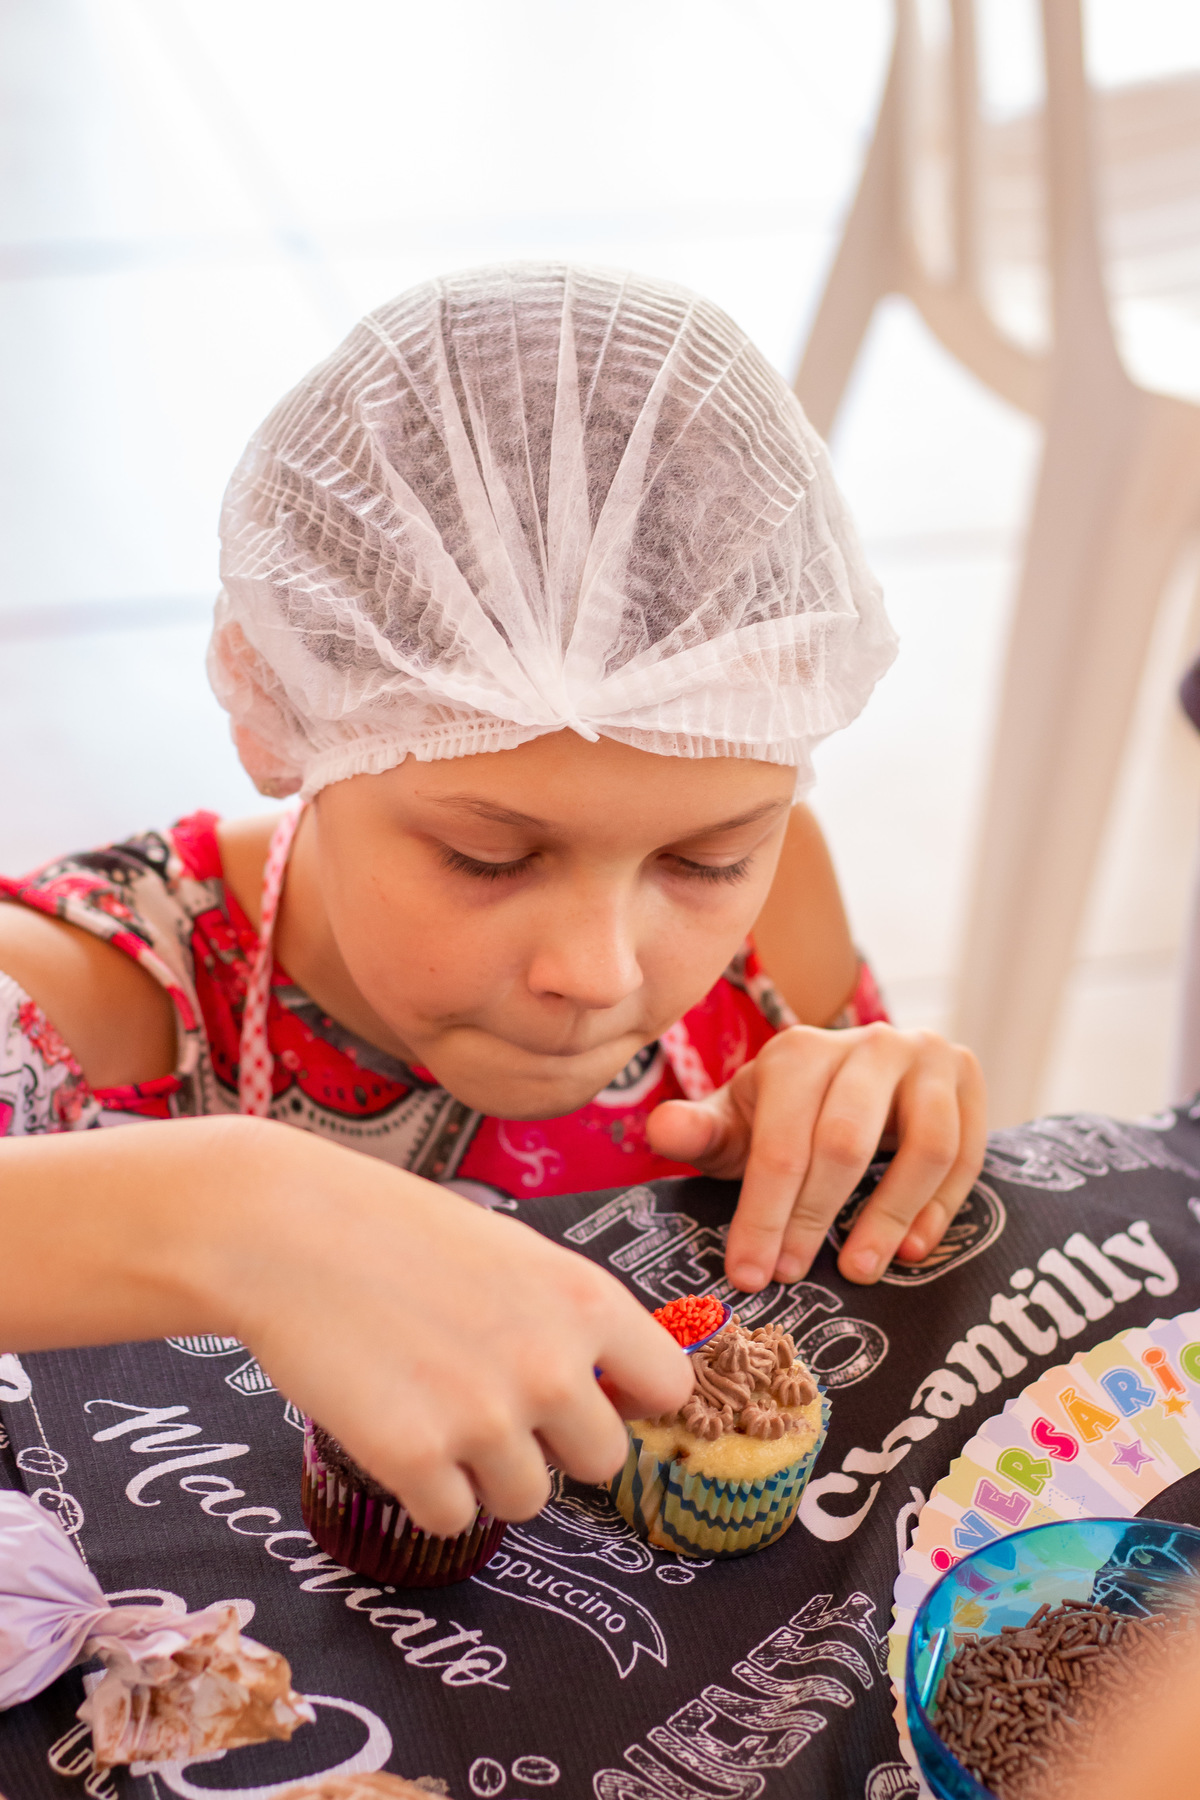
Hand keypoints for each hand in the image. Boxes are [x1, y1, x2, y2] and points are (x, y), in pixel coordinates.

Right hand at [222, 1121, 692, 1534]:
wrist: (288, 1230)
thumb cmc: (397, 1230)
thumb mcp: (513, 1251)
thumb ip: (568, 1318)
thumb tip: (608, 1390)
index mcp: (586, 1300)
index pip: (671, 1387)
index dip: (634, 1400)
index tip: (599, 1397)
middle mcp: (552, 1365)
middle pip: (603, 1461)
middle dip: (556, 1444)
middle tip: (497, 1405)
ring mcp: (485, 1418)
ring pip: (529, 1499)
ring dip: (490, 1473)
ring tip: (438, 1410)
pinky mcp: (415, 1459)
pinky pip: (453, 1518)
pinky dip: (426, 1490)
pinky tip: (396, 1428)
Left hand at [646, 1023, 984, 1289]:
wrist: (859, 1080)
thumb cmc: (787, 1115)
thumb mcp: (740, 1122)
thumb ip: (700, 1131)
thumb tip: (659, 1130)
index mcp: (799, 1052)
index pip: (781, 1142)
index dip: (764, 1215)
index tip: (751, 1276)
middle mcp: (868, 1043)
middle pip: (845, 1144)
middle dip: (814, 1218)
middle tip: (795, 1276)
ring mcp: (925, 1056)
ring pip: (923, 1147)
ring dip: (889, 1217)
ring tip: (858, 1269)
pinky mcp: (968, 1077)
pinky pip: (968, 1152)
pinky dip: (940, 1208)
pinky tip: (910, 1251)